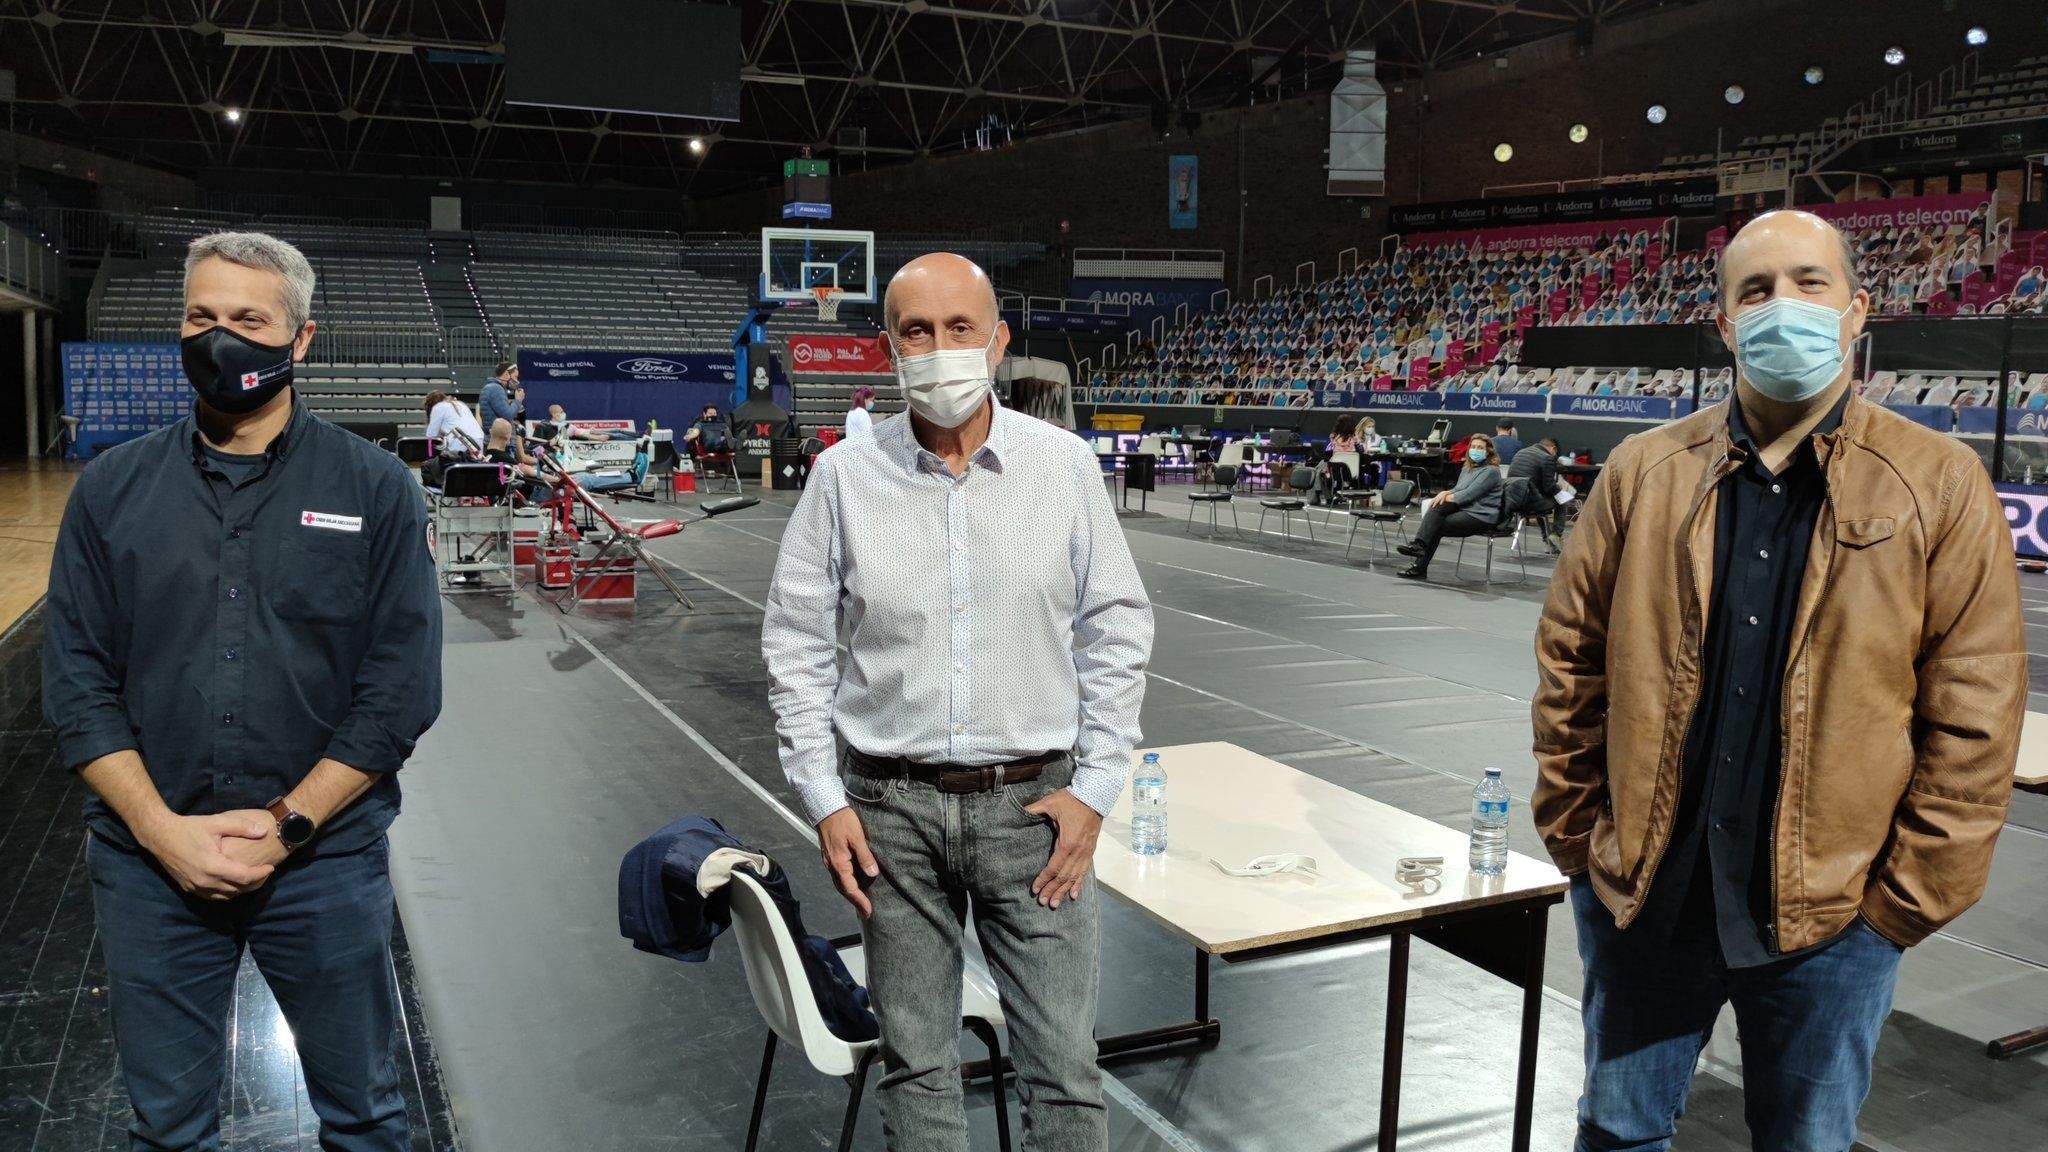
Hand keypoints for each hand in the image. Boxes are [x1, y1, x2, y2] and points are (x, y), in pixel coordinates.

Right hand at [135, 810, 275, 898]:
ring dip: (241, 890)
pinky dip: (226, 892)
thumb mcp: (217, 822)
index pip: (244, 877)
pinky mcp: (189, 888)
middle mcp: (204, 881)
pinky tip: (233, 882)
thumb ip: (241, 827)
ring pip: (226, 896)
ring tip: (252, 878)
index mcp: (213, 866)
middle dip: (255, 883)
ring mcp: (195, 887)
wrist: (160, 836)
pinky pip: (213, 896)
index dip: (261, 874)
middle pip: (237, 890)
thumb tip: (264, 832)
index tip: (270, 867)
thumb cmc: (189, 828)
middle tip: (265, 873)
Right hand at [818, 808, 878, 917]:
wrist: (825, 808)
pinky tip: (854, 883)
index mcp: (839, 863)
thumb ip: (865, 856)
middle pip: (843, 889)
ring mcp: (830, 861)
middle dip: (855, 901)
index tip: (869, 911)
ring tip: (861, 901)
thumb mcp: (857, 837)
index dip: (860, 901)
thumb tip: (872, 874)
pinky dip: (847, 883)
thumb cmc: (843, 820)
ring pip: (840, 883)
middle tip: (866, 911)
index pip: (850, 888)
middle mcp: (832, 865)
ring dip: (850, 893)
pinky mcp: (830, 856)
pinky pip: (838, 875)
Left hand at [1025, 790, 1102, 908]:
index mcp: (1067, 842)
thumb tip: (1018, 812)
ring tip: (1056, 903)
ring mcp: (1086, 852)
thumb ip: (1033, 810)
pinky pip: (1085, 870)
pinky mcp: (1091, 850)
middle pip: (1063, 876)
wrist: (1094, 796)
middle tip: (1043, 902)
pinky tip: (1074, 895)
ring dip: (1064, 891)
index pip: (1053, 867)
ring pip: (1074, 876)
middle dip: (1052, 890)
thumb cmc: (1070, 800)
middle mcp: (1078, 851)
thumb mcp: (1049, 803)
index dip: (1044, 879)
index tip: (1035, 889)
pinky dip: (1079, 883)